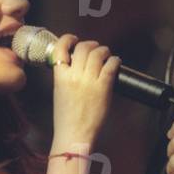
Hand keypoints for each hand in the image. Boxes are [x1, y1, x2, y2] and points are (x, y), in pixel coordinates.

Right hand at [51, 34, 119, 149]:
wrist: (74, 135)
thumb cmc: (66, 118)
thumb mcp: (59, 92)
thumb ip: (65, 77)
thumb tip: (75, 65)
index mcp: (59, 77)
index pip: (61, 48)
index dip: (68, 39)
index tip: (74, 40)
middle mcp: (74, 76)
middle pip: (83, 47)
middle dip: (90, 44)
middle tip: (95, 48)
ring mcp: (89, 81)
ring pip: (98, 53)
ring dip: (104, 50)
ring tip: (106, 53)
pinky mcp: (103, 87)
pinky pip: (111, 65)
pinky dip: (114, 60)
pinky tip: (115, 62)